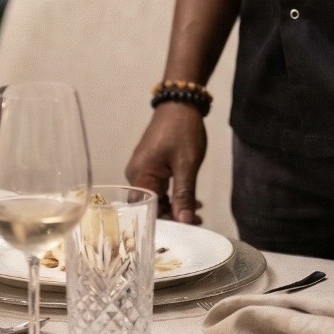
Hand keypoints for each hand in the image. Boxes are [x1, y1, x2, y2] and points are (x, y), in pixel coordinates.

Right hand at [125, 103, 206, 223]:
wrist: (180, 103)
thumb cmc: (182, 131)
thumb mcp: (187, 164)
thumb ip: (184, 195)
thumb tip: (184, 223)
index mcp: (139, 175)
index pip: (145, 211)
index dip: (166, 224)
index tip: (188, 230)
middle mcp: (135, 175)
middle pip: (149, 207)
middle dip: (173, 217)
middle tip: (197, 221)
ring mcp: (142, 170)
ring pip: (156, 199)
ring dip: (175, 207)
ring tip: (198, 212)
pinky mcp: (150, 166)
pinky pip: (159, 188)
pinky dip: (174, 195)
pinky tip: (192, 200)